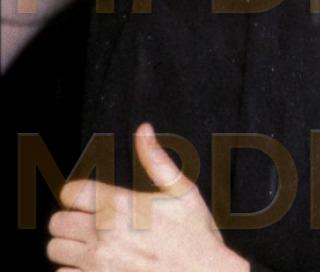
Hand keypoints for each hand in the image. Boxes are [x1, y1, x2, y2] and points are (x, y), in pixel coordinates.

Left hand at [47, 123, 248, 271]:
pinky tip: (95, 268)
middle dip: (71, 220)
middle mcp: (103, 235)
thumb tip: (143, 129)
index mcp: (121, 206)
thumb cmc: (197, 235)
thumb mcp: (183, 192)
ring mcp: (96, 264)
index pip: (71, 192)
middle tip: (92, 225)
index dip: (78, 195)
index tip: (90, 201)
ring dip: (69, 247)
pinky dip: (73, 271)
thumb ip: (156, 160)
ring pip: (55, 250)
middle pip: (57, 221)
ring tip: (92, 247)